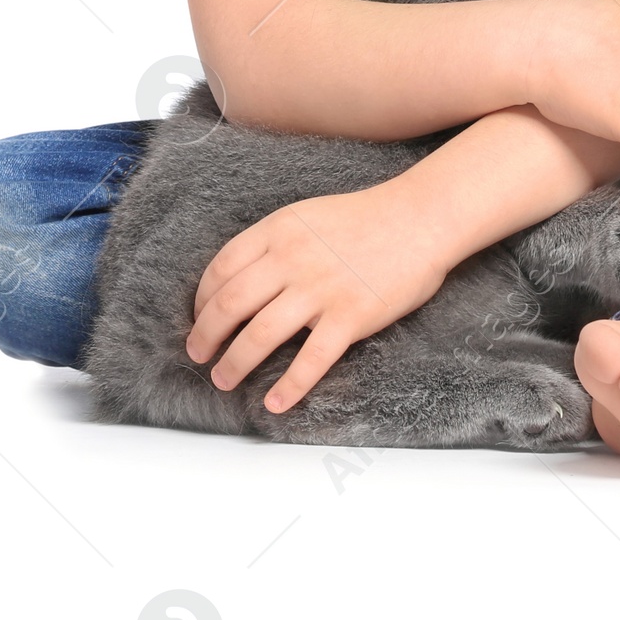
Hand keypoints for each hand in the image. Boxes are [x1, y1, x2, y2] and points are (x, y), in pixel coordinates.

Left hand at [184, 182, 447, 412]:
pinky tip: (274, 403)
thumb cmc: (367, 217)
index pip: (221, 269)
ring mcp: (321, 289)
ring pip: (259, 336)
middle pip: (230, 305)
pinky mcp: (350, 317)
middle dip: (206, 336)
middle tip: (199, 356)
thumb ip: (274, 243)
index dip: (201, 299)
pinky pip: (311, 361)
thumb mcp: (308, 215)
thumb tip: (241, 280)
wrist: (420, 218)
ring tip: (224, 380)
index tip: (199, 318)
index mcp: (279, 230)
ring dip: (235, 364)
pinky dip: (289, 387)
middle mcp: (292, 259)